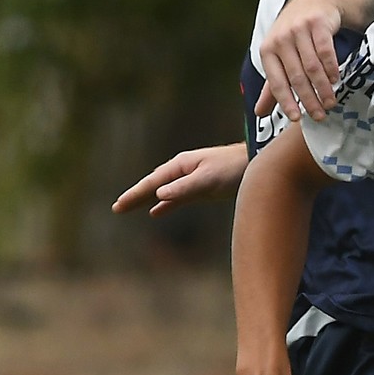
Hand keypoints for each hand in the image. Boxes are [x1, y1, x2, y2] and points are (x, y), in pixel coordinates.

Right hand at [112, 143, 247, 216]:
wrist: (256, 162)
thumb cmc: (233, 167)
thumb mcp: (208, 179)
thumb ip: (184, 187)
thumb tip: (158, 195)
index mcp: (181, 165)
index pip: (152, 182)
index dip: (135, 194)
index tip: (119, 205)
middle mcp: (183, 171)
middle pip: (153, 186)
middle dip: (135, 196)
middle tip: (117, 208)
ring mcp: (191, 179)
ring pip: (163, 193)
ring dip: (146, 200)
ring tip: (129, 209)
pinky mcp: (201, 189)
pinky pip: (177, 198)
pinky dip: (165, 205)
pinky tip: (156, 212)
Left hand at [256, 0, 352, 121]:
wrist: (313, 3)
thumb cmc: (294, 36)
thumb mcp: (279, 57)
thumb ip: (272, 86)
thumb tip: (259, 113)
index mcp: (267, 50)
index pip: (276, 82)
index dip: (286, 102)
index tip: (296, 119)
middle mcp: (281, 39)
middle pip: (297, 76)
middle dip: (309, 99)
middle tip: (320, 115)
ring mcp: (299, 30)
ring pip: (312, 66)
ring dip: (323, 88)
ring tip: (330, 102)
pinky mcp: (317, 23)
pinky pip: (326, 51)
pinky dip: (331, 68)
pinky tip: (335, 79)